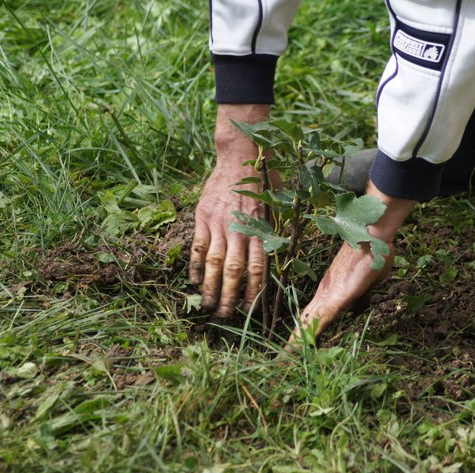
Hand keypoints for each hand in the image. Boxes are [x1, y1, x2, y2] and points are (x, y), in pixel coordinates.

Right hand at [190, 104, 279, 316]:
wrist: (239, 154)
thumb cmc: (264, 180)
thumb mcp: (276, 205)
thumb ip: (273, 231)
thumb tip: (279, 257)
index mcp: (260, 229)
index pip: (257, 268)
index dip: (253, 292)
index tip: (250, 310)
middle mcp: (239, 229)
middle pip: (233, 271)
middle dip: (230, 297)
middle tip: (225, 316)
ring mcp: (219, 223)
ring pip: (214, 262)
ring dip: (211, 287)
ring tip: (208, 306)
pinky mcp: (203, 217)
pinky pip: (199, 246)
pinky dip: (196, 265)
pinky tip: (195, 281)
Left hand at [290, 181, 416, 346]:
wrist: (372, 234)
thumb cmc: (374, 253)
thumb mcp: (370, 281)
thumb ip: (362, 295)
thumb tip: (359, 306)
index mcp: (331, 291)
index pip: (314, 316)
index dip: (305, 331)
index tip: (296, 345)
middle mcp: (324, 294)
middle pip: (305, 323)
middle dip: (295, 342)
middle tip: (282, 359)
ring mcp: (328, 296)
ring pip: (307, 324)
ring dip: (296, 344)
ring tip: (284, 360)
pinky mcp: (336, 298)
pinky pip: (319, 322)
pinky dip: (308, 337)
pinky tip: (299, 349)